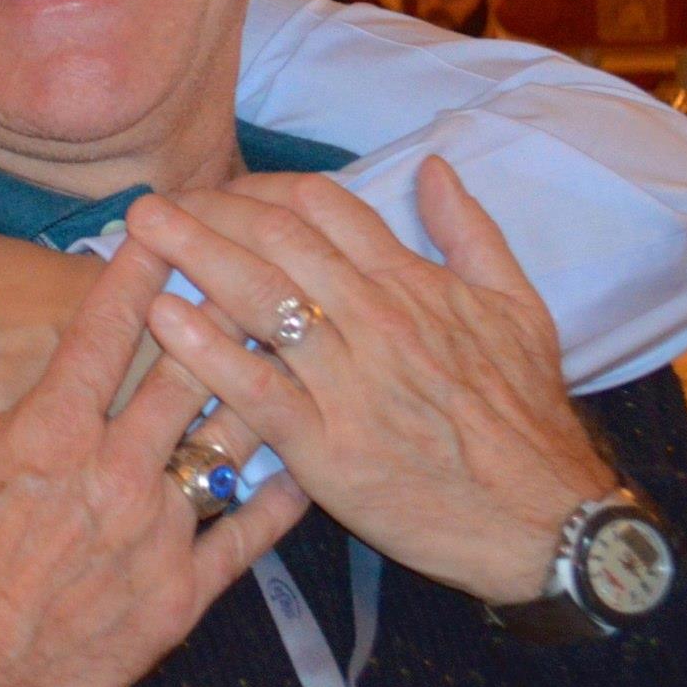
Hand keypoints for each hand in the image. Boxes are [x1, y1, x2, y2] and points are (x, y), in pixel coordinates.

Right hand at [0, 242, 308, 686]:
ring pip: (226, 443)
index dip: (138, 269)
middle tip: (251, 266)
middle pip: (185, 371)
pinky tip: (302, 461)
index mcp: (51, 430)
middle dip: (219, 311)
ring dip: (258, 389)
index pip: (106, 330)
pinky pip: (245, 536)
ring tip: (289, 345)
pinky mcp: (180, 594)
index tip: (166, 224)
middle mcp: (114, 471)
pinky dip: (278, 496)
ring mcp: (155, 534)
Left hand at [126, 157, 615, 605]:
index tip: (219, 191)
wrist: (546, 521)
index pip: (323, 207)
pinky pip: (259, 391)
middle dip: (210, 211)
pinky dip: (209, 352)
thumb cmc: (526, 414)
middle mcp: (376, 320)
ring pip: (261, 301)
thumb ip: (470, 230)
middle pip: (278, 241)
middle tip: (154, 200)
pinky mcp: (330, 450)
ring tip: (141, 230)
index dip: (261, 189)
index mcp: (411, 283)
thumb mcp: (519, 306)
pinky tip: (164, 319)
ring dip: (196, 256)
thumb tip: (432, 165)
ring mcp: (350, 384)